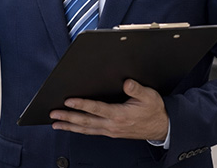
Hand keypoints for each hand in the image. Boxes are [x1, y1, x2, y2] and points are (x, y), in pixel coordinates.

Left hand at [49, 79, 168, 140]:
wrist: (162, 127)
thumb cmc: (154, 110)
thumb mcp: (149, 96)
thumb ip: (137, 89)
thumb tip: (126, 83)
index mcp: (120, 115)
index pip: (96, 109)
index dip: (81, 104)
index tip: (68, 101)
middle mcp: (112, 125)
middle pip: (85, 121)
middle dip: (68, 117)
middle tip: (53, 114)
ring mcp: (110, 130)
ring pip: (86, 129)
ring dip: (69, 126)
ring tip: (56, 124)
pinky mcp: (110, 132)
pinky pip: (91, 132)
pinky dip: (79, 130)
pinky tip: (71, 127)